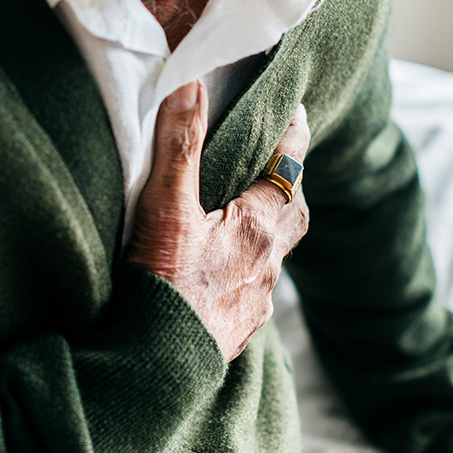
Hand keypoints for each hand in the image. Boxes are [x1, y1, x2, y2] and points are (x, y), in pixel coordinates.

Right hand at [127, 80, 310, 362]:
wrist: (156, 368)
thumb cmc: (164, 287)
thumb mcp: (166, 208)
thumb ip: (179, 145)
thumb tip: (192, 84)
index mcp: (259, 227)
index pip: (289, 168)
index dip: (293, 136)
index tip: (296, 112)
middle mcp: (268, 264)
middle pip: (292, 212)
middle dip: (287, 183)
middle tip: (275, 161)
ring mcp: (256, 300)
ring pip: (274, 254)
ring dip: (265, 229)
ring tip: (244, 214)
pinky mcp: (238, 329)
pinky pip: (254, 288)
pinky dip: (245, 269)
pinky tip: (223, 273)